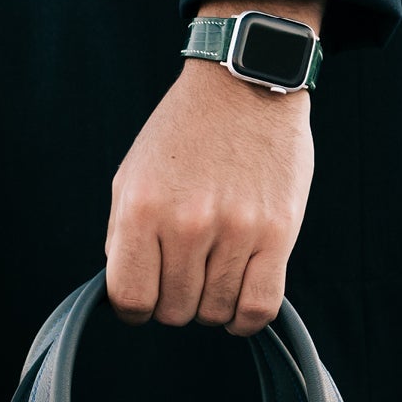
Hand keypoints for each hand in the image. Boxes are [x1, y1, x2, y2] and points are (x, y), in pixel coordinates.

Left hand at [106, 0, 319, 337]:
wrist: (244, 83)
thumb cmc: (183, 135)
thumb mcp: (132, 176)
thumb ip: (123, 237)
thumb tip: (126, 296)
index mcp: (143, 209)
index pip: (130, 298)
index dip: (135, 309)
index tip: (146, 298)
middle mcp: (188, 223)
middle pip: (175, 311)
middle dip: (175, 302)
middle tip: (185, 274)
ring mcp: (236, 229)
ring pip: (216, 312)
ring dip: (212, 304)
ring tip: (214, 273)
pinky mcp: (278, 233)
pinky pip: (258, 307)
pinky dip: (245, 317)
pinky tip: (238, 299)